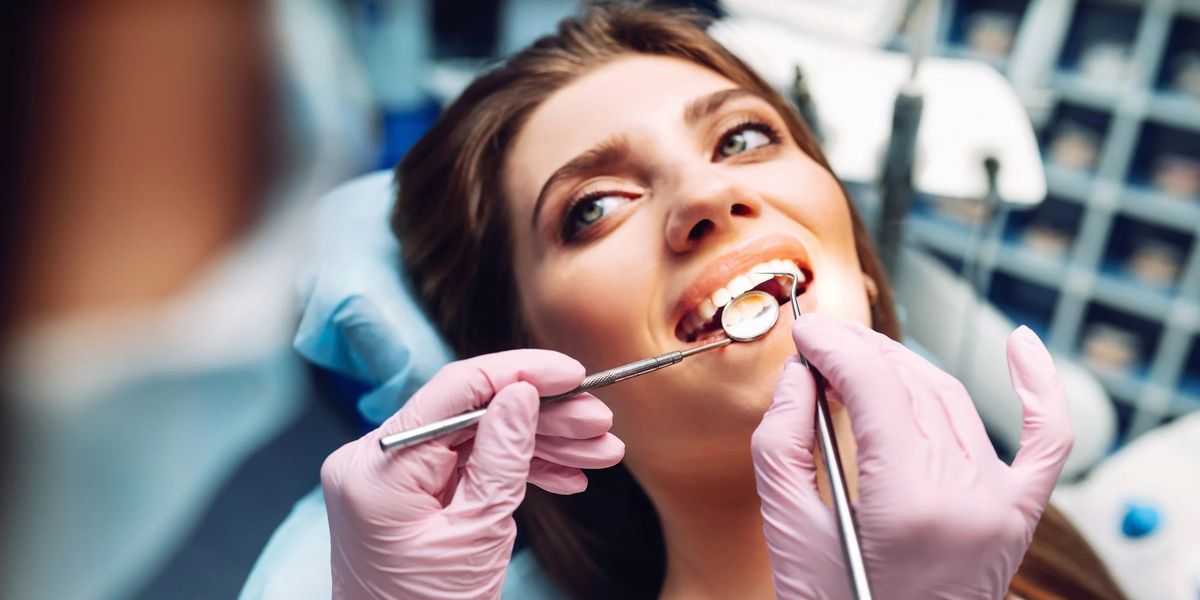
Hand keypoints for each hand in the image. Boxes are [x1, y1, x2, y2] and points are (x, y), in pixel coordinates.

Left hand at [321, 350, 624, 599]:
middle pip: (473, 412)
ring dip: (542, 442)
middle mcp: (375, 461)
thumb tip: (522, 393)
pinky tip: (566, 475)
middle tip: (599, 422)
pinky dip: (518, 468)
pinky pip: (469, 465)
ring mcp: (392, 478)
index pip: (456, 389)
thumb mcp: (478, 532)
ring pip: (478, 437)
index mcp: (378, 466)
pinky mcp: (411, 496)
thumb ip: (502, 456)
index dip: (521, 373)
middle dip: (544, 416)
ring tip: (598, 452)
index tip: (571, 373)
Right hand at [752, 315, 1072, 599]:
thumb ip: (783, 445)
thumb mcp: (788, 533)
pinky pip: (1045, 441)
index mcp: (908, 503)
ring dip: (904, 366)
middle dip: (860, 352)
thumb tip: (800, 374)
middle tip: (820, 340)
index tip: (805, 330)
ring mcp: (1000, 506)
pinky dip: (1039, 389)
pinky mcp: (1017, 517)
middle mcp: (966, 497)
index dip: (834, 348)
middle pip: (911, 386)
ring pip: (952, 400)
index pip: (874, 388)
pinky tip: (1021, 345)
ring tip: (860, 355)